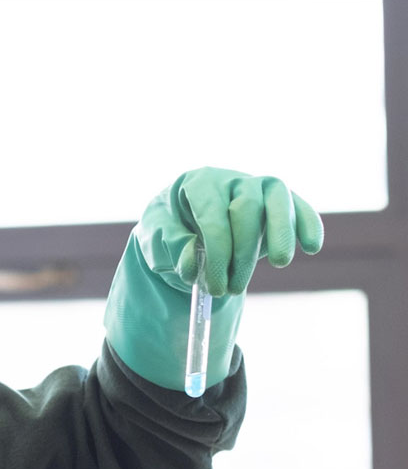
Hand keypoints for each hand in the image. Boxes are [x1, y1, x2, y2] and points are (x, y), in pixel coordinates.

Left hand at [137, 167, 323, 295]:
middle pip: (246, 207)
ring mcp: (257, 187)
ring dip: (281, 233)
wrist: (183, 228)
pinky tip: (312, 247)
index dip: (217, 252)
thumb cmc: (169, 232)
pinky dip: (308, 223)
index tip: (214, 286)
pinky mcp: (278, 202)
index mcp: (198, 184)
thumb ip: (173, 249)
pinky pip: (298, 206)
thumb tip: (193, 263)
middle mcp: (230, 180)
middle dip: (242, 253)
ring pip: (277, 199)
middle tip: (231, 288)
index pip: (213, 214)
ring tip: (280, 264)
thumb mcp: (156, 241)